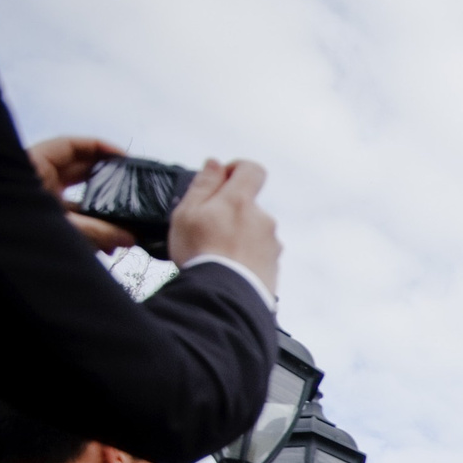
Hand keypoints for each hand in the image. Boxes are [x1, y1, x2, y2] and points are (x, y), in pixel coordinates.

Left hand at [26, 135, 133, 248]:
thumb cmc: (12, 232)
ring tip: (122, 227)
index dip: (99, 147)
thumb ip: (99, 232)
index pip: (70, 145)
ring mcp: (39, 198)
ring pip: (77, 196)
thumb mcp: (64, 229)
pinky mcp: (42, 218)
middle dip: (107, 183)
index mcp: (35, 167)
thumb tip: (129, 237)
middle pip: (78, 170)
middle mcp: (37, 178)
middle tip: (131, 187)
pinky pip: (71, 216)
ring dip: (100, 212)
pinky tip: (106, 244)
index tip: (124, 157)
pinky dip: (89, 227)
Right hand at [169, 158, 280, 294]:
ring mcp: (272, 245)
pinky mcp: (274, 267)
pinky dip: (245, 258)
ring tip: (216, 254)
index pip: (252, 170)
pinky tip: (229, 269)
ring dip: (238, 237)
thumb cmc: (202, 255)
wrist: (225, 297)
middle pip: (248, 206)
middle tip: (207, 230)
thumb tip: (216, 164)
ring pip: (253, 232)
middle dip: (230, 213)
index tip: (222, 181)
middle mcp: (263, 220)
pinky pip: (258, 255)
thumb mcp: (188, 212)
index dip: (236, 170)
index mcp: (242, 201)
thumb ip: (204, 184)